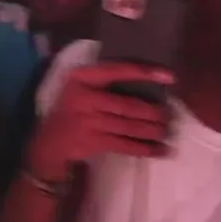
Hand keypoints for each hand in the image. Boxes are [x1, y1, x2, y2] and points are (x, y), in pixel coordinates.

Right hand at [25, 62, 174, 180]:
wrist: (50, 140)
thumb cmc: (72, 107)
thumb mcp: (79, 86)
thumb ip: (103, 79)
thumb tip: (145, 80)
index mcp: (82, 77)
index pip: (117, 71)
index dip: (144, 73)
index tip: (169, 76)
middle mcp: (84, 98)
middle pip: (127, 105)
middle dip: (152, 112)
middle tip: (170, 115)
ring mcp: (88, 122)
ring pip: (128, 126)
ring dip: (151, 130)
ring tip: (166, 131)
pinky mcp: (93, 142)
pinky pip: (124, 145)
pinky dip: (144, 149)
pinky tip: (159, 150)